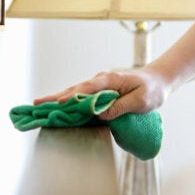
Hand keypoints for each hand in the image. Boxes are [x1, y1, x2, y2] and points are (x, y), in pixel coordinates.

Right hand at [33, 66, 171, 119]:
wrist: (159, 81)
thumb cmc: (152, 90)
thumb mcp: (141, 101)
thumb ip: (121, 107)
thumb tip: (99, 114)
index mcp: (110, 80)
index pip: (87, 89)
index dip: (72, 97)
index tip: (59, 104)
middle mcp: (101, 80)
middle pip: (74, 90)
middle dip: (56, 98)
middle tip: (36, 105)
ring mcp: (100, 86)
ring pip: (75, 93)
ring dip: (58, 100)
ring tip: (39, 107)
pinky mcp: (101, 92)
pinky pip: (82, 98)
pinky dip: (69, 103)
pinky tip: (58, 109)